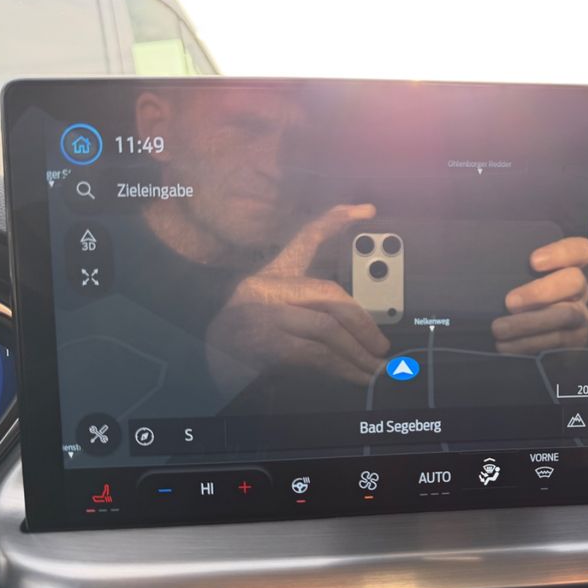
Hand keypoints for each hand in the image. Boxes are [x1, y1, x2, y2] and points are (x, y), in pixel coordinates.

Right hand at [205, 204, 389, 388]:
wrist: (206, 370)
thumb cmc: (246, 342)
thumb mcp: (278, 316)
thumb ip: (313, 311)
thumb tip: (362, 326)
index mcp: (272, 277)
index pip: (305, 239)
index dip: (336, 220)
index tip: (366, 209)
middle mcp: (267, 288)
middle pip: (329, 293)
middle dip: (362, 322)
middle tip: (381, 345)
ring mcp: (264, 314)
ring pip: (327, 326)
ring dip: (359, 351)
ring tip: (378, 368)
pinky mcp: (266, 342)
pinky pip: (317, 353)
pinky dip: (346, 369)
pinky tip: (361, 378)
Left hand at [491, 236, 587, 353]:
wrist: (516, 340)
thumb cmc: (512, 298)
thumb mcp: (513, 278)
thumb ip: (510, 266)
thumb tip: (483, 255)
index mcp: (568, 268)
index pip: (581, 250)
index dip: (562, 252)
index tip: (533, 261)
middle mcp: (578, 291)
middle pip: (575, 281)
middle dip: (541, 291)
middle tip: (510, 302)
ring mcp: (580, 317)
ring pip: (566, 315)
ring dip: (529, 323)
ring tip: (499, 329)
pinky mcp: (575, 342)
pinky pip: (557, 343)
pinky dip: (528, 344)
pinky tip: (506, 345)